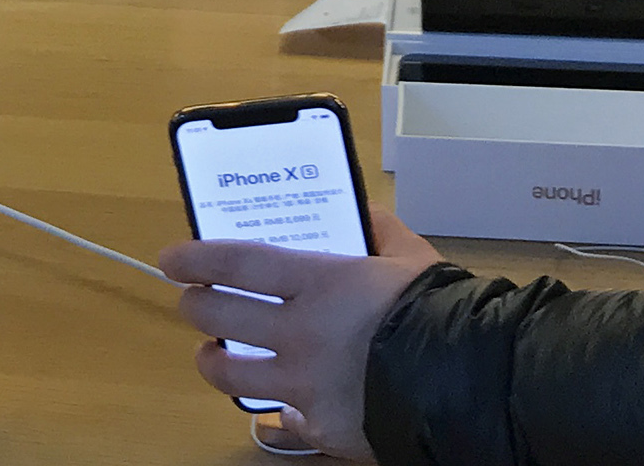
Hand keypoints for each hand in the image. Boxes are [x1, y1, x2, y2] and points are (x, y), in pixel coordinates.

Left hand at [161, 223, 442, 458]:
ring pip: (230, 376)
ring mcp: (306, 385)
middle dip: (195, 308)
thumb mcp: (411, 259)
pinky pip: (281, 424)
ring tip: (213, 355)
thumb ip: (380, 232)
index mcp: (320, 282)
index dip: (196, 259)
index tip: (172, 259)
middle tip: (192, 304)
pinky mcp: (321, 428)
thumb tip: (363, 215)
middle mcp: (301, 333)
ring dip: (213, 362)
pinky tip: (272, 414)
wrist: (471, 385)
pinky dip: (274, 418)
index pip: (237, 263)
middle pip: (220, 317)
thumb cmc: (440, 312)